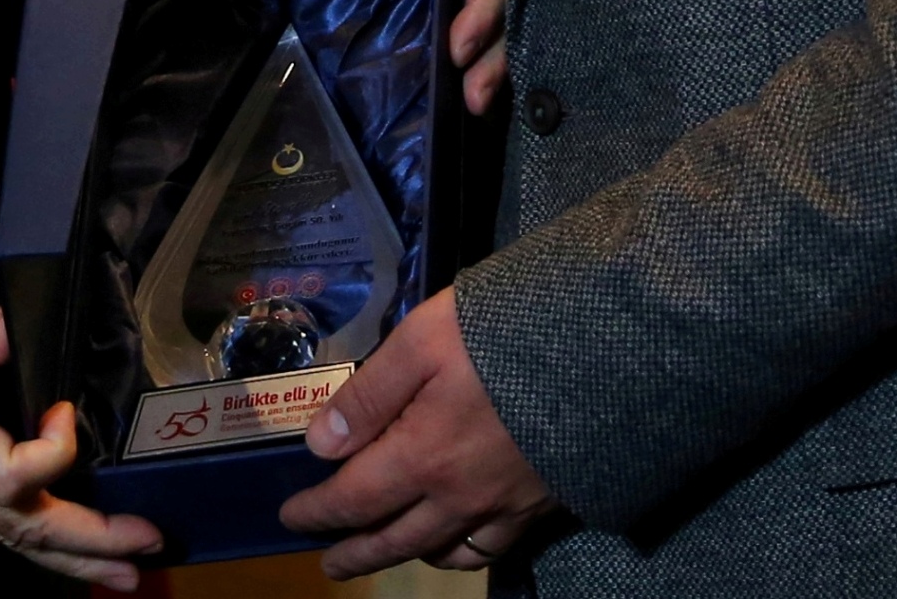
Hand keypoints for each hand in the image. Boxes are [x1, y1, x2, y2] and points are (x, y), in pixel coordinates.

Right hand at [0, 273, 161, 588]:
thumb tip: (20, 333)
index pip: (11, 478)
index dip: (53, 454)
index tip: (59, 410)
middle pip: (22, 527)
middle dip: (89, 542)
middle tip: (147, 546)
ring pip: (4, 535)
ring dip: (67, 554)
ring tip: (121, 567)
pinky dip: (25, 540)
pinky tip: (51, 542)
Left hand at [279, 286, 556, 577]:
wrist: (605, 349)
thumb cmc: (502, 333)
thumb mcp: (422, 341)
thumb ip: (370, 395)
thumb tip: (320, 446)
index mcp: (422, 457)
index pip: (353, 499)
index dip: (316, 512)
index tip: (291, 518)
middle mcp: (459, 496)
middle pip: (395, 540)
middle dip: (355, 553)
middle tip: (329, 564)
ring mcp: (506, 504)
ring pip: (447, 552)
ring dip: (409, 555)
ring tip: (391, 548)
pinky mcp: (544, 501)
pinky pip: (496, 546)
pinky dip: (467, 551)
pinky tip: (462, 537)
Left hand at [302, 0, 506, 112]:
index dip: (487, 1)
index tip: (460, 46)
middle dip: (499, 45)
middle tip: (476, 91)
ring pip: (506, 21)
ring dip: (495, 64)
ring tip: (476, 101)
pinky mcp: (470, 7)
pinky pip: (488, 36)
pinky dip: (484, 65)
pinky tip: (474, 95)